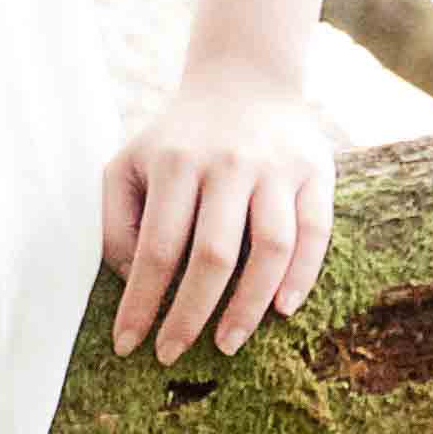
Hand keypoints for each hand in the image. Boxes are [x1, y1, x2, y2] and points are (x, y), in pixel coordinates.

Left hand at [103, 61, 335, 361]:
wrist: (245, 79)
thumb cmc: (178, 138)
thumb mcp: (130, 163)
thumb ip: (116, 220)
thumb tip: (133, 280)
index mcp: (176, 162)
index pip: (157, 249)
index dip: (142, 303)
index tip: (129, 345)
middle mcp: (228, 163)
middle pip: (213, 256)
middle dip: (190, 316)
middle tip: (172, 355)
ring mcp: (276, 168)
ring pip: (269, 249)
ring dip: (248, 306)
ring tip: (226, 344)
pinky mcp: (315, 171)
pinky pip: (314, 232)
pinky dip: (301, 275)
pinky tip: (282, 309)